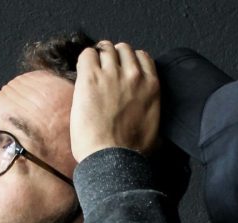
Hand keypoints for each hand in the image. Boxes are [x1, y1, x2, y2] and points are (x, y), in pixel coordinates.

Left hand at [70, 41, 159, 162]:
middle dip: (113, 57)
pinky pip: (87, 54)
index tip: (122, 70)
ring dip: (98, 57)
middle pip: (123, 49)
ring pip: (105, 48)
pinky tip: (83, 73)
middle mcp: (134, 75)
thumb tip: (148, 112)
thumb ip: (152, 108)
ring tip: (92, 72)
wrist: (113, 158)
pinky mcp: (91, 78)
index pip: (142, 57)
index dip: (129, 62)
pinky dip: (85, 60)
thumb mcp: (155, 126)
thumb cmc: (133, 151)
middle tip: (104, 70)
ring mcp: (112, 74)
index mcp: (152, 85)